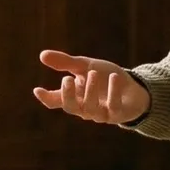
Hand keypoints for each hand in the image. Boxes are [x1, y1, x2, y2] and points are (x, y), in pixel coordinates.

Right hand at [32, 50, 148, 124]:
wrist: (132, 88)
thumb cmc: (105, 78)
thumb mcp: (85, 67)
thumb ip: (66, 63)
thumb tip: (42, 55)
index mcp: (75, 98)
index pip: (56, 102)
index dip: (46, 98)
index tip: (38, 90)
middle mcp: (85, 109)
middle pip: (71, 107)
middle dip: (68, 95)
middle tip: (66, 79)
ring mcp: (101, 114)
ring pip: (91, 108)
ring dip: (91, 90)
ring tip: (93, 73)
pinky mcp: (118, 114)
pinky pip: (113, 106)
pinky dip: (113, 91)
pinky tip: (114, 76)